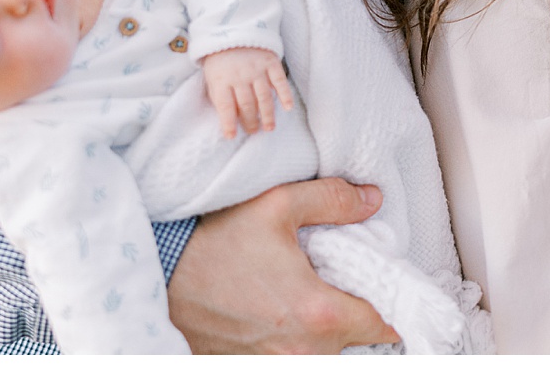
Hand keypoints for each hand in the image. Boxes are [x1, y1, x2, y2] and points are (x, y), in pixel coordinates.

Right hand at [168, 178, 399, 351]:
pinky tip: (285, 313)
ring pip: (327, 356)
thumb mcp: (278, 204)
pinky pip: (295, 358)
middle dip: (360, 315)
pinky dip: (300, 342)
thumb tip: (374, 200)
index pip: (386, 325)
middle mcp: (304, 352)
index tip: (386, 283)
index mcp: (320, 314)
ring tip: (315, 296)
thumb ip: (334, 201)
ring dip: (330, 333)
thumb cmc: (215, 241)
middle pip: (358, 344)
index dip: (392, 302)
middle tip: (348, 283)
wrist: (156, 274)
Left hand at [202, 46, 295, 136]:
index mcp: (222, 80)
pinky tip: (288, 107)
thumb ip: (218, 96)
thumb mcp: (211, 76)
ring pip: (263, 97)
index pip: (225, 107)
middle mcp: (240, 76)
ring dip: (267, 114)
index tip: (231, 136)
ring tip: (269, 128)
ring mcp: (256, 69)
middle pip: (247, 105)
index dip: (228, 123)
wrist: (233, 29)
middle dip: (250, 122)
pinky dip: (285, 94)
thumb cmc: (220, 59)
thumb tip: (228, 118)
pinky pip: (279, 81)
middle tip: (253, 131)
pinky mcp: (270, 62)